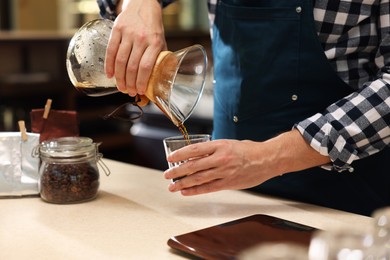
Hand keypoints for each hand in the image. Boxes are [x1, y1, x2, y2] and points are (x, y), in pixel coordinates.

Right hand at [105, 0, 166, 97]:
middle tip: (128, 92)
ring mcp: (128, 34)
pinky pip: (111, 50)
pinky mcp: (117, 30)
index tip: (139, 91)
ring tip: (120, 87)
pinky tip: (110, 75)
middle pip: (132, 66)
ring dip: (119, 77)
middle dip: (129, 83)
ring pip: (120, 61)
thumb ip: (159, 59)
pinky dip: (109, 65)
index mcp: (154, 42)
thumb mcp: (161, 41)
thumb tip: (158, 80)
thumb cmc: (153, 27)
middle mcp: (141, 38)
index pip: (146, 67)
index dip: (141, 81)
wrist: (143, 4)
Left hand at [163, 130, 330, 195]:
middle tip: (167, 175)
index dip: (179, 154)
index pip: (194, 149)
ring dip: (183, 183)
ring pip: (198, 178)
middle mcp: (220, 158)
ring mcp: (224, 172)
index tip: (169, 158)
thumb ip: (213, 150)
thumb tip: (196, 155)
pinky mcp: (229, 183)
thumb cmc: (248, 150)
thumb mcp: (228, 144)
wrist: (267, 159)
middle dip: (177, 171)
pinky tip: (186, 191)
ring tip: (172, 186)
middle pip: (193, 166)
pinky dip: (196, 190)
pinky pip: (209, 188)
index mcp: (219, 145)